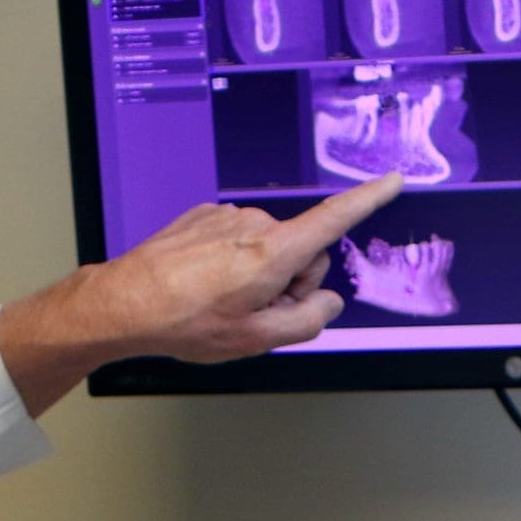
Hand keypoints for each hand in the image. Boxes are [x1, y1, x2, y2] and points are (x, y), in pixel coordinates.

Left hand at [96, 173, 403, 362]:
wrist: (127, 302)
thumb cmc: (187, 321)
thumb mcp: (257, 339)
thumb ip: (307, 320)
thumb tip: (327, 302)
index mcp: (274, 252)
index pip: (334, 219)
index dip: (368, 200)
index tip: (392, 181)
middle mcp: (254, 225)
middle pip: (300, 251)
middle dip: (289, 282)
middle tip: (254, 311)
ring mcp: (227, 217)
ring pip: (268, 247)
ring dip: (258, 274)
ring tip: (221, 300)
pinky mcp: (206, 216)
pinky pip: (238, 240)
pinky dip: (233, 262)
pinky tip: (206, 284)